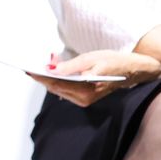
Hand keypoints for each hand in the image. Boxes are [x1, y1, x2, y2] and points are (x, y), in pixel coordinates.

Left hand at [32, 50, 160, 107]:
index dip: (41, 77)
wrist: (131, 70)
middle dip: (45, 75)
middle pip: (55, 87)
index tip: (28, 69)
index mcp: (86, 90)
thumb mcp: (90, 59)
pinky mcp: (84, 97)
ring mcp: (84, 100)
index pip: (56, 84)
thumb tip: (51, 69)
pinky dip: (60, 79)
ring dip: (52, 76)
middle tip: (37, 61)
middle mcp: (83, 99)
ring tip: (50, 60)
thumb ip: (69, 65)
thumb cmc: (113, 62)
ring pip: (59, 88)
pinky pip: (66, 89)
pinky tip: (58, 68)